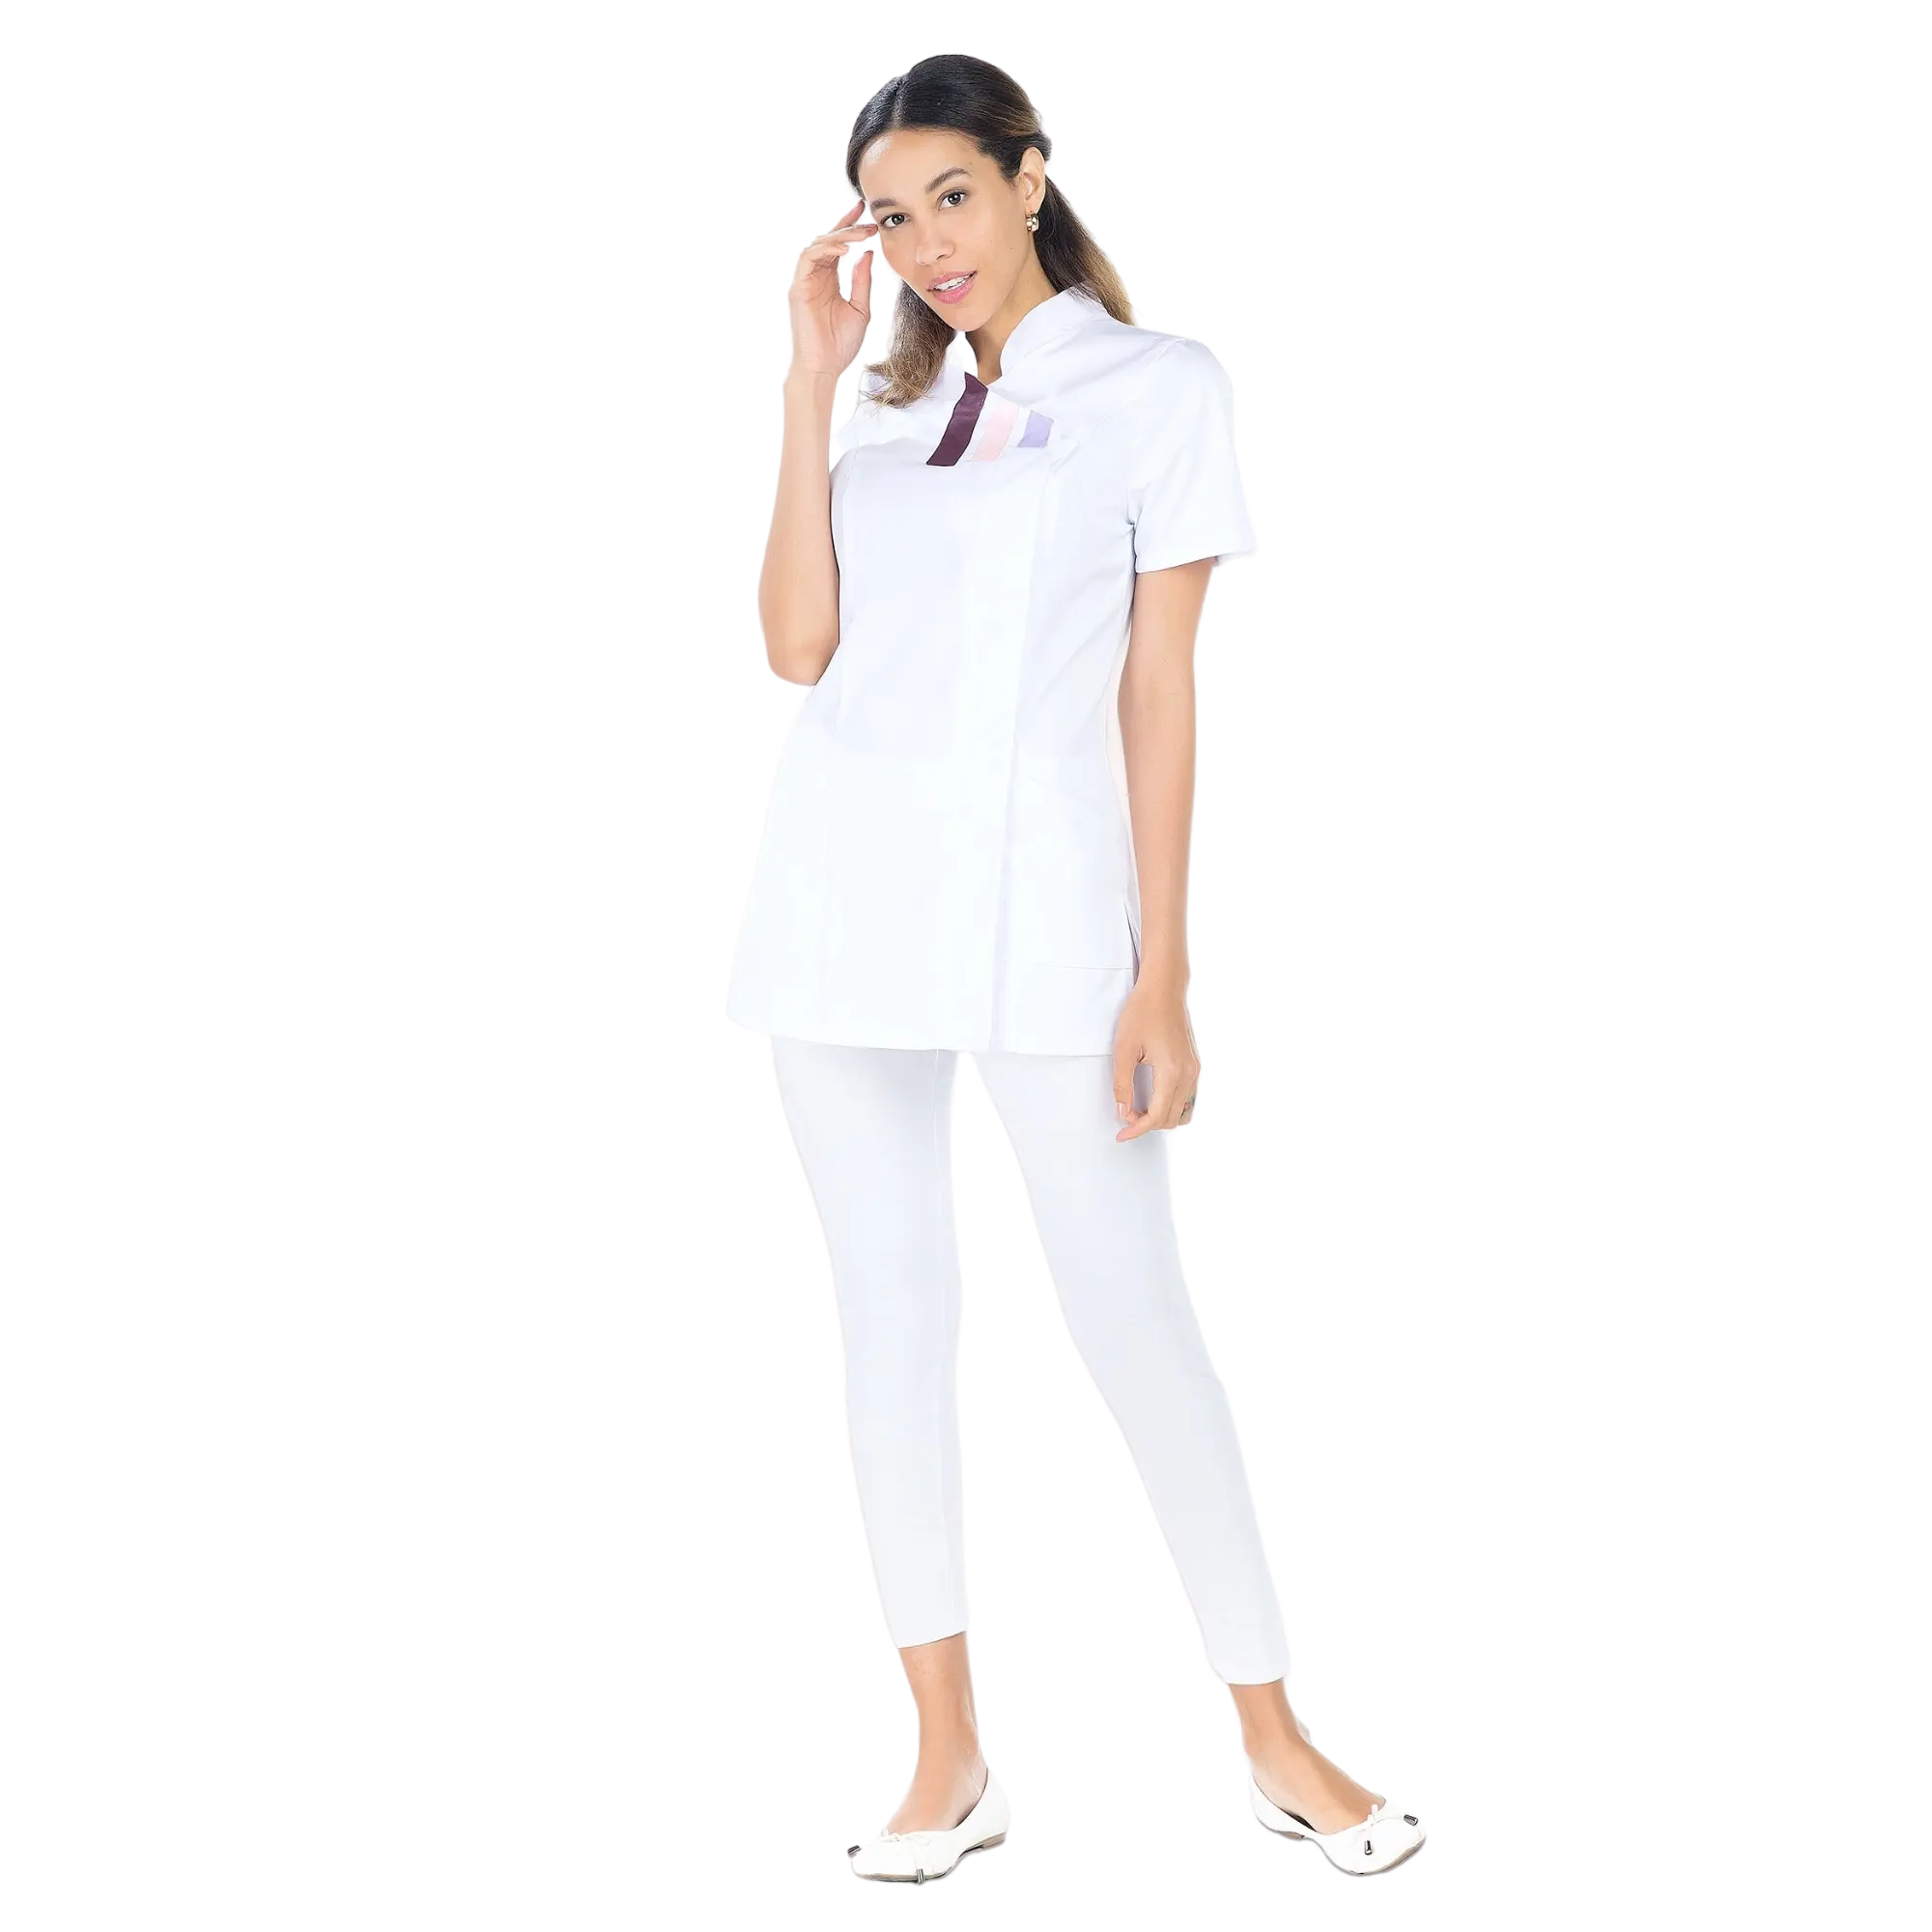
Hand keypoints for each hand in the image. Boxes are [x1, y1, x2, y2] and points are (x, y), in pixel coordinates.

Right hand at [786, 196, 878, 376]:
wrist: (825, 368)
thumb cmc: (839, 345)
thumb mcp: (860, 308)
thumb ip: (862, 281)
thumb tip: (867, 254)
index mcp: (830, 281)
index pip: (838, 248)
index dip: (850, 230)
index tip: (867, 218)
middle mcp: (817, 277)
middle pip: (828, 241)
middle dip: (845, 223)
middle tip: (864, 214)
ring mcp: (806, 281)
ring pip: (819, 245)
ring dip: (840, 235)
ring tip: (860, 233)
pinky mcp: (799, 287)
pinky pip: (809, 257)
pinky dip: (826, 249)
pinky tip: (845, 248)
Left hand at [1113, 984, 1200, 1140]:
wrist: (1163, 989)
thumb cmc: (1145, 1010)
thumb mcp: (1124, 1048)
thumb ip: (1122, 1084)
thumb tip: (1123, 1109)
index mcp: (1171, 1071)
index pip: (1157, 1116)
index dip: (1137, 1129)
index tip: (1123, 1133)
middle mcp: (1188, 1073)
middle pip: (1171, 1118)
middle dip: (1147, 1123)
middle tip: (1126, 1115)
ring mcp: (1194, 1069)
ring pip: (1181, 1110)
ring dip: (1160, 1115)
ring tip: (1138, 1109)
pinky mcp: (1194, 1065)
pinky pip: (1186, 1096)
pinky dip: (1170, 1104)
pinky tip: (1153, 1099)